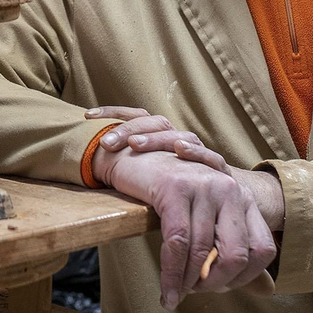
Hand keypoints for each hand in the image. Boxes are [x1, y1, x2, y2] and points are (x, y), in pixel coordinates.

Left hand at [86, 106, 227, 176]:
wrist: (224, 200)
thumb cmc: (179, 185)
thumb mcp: (151, 173)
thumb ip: (130, 167)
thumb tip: (90, 165)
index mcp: (160, 135)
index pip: (136, 116)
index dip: (112, 113)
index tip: (88, 115)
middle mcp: (179, 137)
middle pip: (153, 123)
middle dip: (128, 130)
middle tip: (106, 143)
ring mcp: (198, 150)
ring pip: (177, 136)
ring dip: (155, 139)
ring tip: (135, 145)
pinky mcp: (217, 168)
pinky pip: (208, 156)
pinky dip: (195, 152)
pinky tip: (181, 150)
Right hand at [103, 148, 277, 308]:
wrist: (136, 160)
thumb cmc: (173, 195)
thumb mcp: (209, 216)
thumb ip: (234, 249)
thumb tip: (267, 291)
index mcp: (244, 198)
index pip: (263, 249)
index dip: (245, 277)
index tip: (221, 287)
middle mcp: (230, 190)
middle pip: (237, 254)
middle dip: (216, 283)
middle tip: (196, 291)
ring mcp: (204, 186)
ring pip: (203, 252)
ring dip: (187, 283)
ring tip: (176, 294)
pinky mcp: (175, 188)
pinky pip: (177, 243)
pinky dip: (172, 274)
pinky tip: (167, 290)